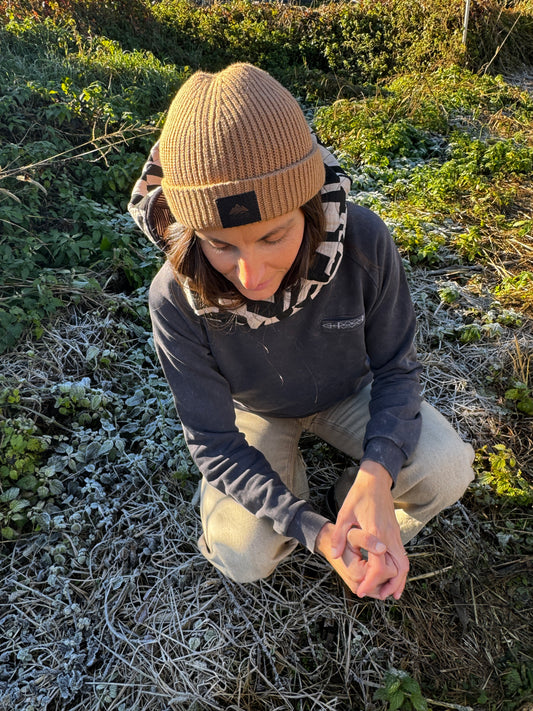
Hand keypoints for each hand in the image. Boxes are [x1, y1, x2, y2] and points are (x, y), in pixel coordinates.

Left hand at [326, 461, 408, 599]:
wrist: (375, 479)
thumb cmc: (359, 495)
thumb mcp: (344, 514)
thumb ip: (339, 536)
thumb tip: (334, 555)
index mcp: (376, 532)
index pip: (379, 565)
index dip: (370, 581)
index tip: (360, 591)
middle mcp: (390, 536)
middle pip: (400, 568)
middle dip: (392, 586)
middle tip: (380, 597)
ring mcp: (395, 534)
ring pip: (404, 563)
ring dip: (398, 579)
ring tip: (389, 593)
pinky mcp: (396, 532)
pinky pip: (402, 556)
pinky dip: (399, 569)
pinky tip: (391, 576)